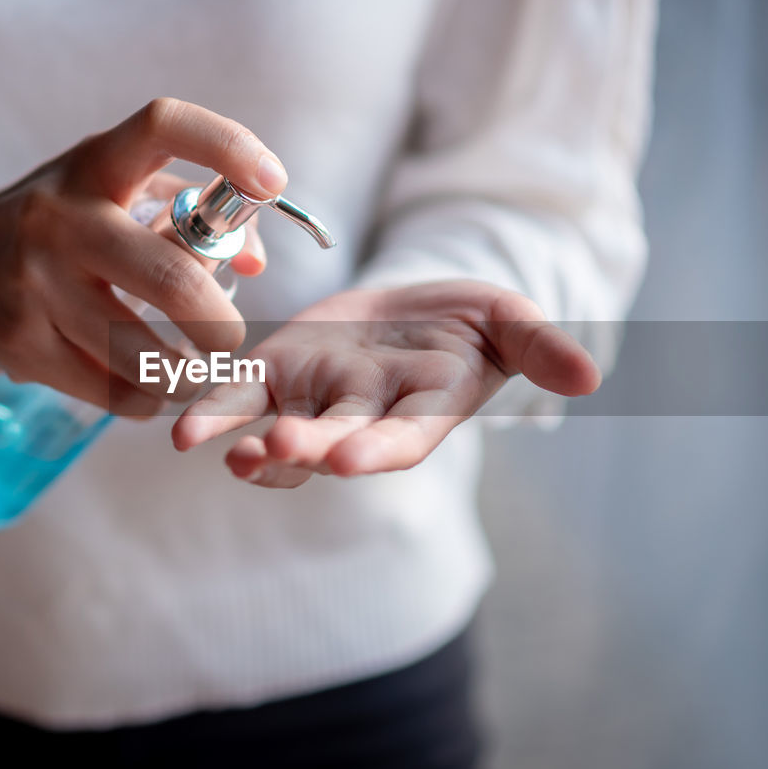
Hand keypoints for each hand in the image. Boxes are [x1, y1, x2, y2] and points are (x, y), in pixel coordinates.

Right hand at [0, 98, 284, 413]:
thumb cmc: (46, 224)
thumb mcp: (105, 193)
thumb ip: (185, 214)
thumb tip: (255, 261)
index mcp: (93, 166)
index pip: (163, 127)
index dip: (228, 146)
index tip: (272, 183)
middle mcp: (64, 219)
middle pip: (172, 279)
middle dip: (221, 326)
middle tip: (230, 339)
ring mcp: (36, 285)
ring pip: (145, 355)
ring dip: (187, 375)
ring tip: (194, 371)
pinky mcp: (20, 344)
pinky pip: (112, 389)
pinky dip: (145, 398)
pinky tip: (147, 387)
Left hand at [171, 281, 600, 486]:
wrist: (415, 309)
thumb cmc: (472, 320)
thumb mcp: (510, 320)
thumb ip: (541, 346)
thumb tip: (591, 376)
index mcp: (422, 409)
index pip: (402, 437)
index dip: (378, 448)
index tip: (354, 459)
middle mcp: (363, 417)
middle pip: (331, 440)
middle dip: (302, 449)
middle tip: (266, 452)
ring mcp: (315, 399)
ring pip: (275, 430)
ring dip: (241, 439)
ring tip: (204, 443)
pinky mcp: (276, 372)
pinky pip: (238, 393)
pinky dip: (209, 405)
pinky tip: (175, 418)